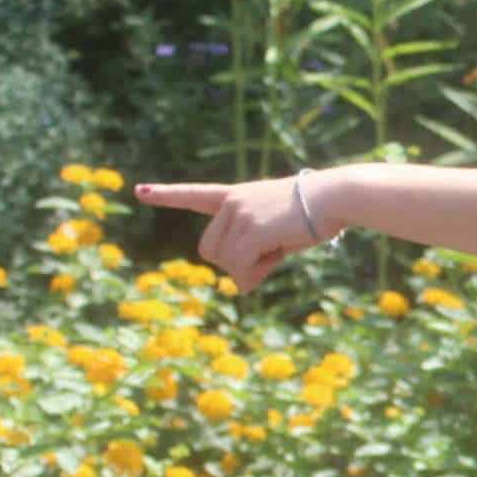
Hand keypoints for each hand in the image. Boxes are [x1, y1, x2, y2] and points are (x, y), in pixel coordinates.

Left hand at [135, 176, 332, 292]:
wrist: (335, 197)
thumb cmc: (316, 215)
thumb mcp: (279, 232)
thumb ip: (255, 251)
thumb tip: (240, 284)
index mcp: (236, 196)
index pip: (195, 194)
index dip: (167, 195)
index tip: (140, 192)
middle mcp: (232, 203)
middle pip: (209, 251)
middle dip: (233, 265)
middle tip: (265, 260)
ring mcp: (239, 214)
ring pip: (225, 262)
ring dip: (248, 270)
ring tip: (277, 253)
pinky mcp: (252, 229)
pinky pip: (240, 266)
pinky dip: (255, 275)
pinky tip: (276, 260)